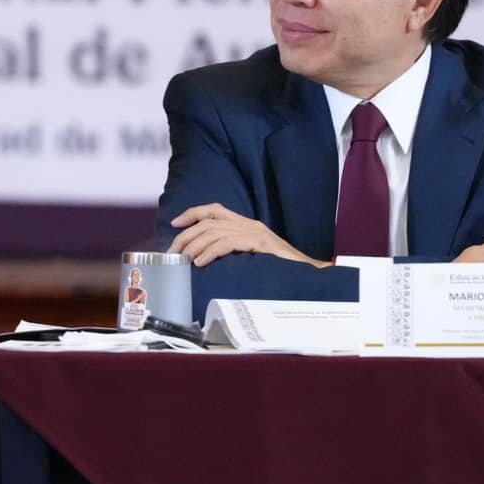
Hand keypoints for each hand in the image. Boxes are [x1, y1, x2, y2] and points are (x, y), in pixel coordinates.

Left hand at [169, 203, 323, 268]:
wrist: (309, 273)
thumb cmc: (280, 269)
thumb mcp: (252, 257)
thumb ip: (234, 253)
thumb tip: (205, 262)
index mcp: (246, 224)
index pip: (214, 210)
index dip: (192, 214)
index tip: (174, 223)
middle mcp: (248, 224)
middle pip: (208, 221)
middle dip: (186, 235)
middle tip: (173, 252)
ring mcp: (255, 232)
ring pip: (214, 232)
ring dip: (194, 245)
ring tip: (184, 259)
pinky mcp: (259, 243)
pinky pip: (227, 243)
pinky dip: (210, 252)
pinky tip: (200, 262)